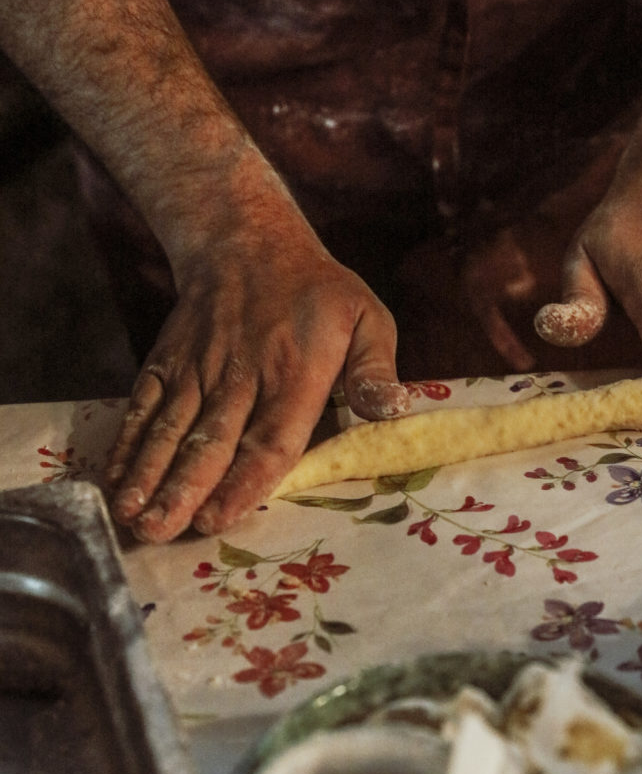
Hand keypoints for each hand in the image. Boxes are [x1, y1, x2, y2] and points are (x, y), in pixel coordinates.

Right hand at [104, 222, 408, 542]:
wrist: (246, 240)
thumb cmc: (317, 293)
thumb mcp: (366, 318)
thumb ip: (375, 371)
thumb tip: (394, 411)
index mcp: (296, 372)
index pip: (269, 438)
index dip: (243, 482)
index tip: (218, 518)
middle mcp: (241, 374)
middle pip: (210, 441)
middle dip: (184, 490)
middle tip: (162, 533)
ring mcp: (198, 369)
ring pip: (170, 428)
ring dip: (149, 475)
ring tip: (133, 517)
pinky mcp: (167, 362)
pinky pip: (144, 405)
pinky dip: (127, 443)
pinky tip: (114, 479)